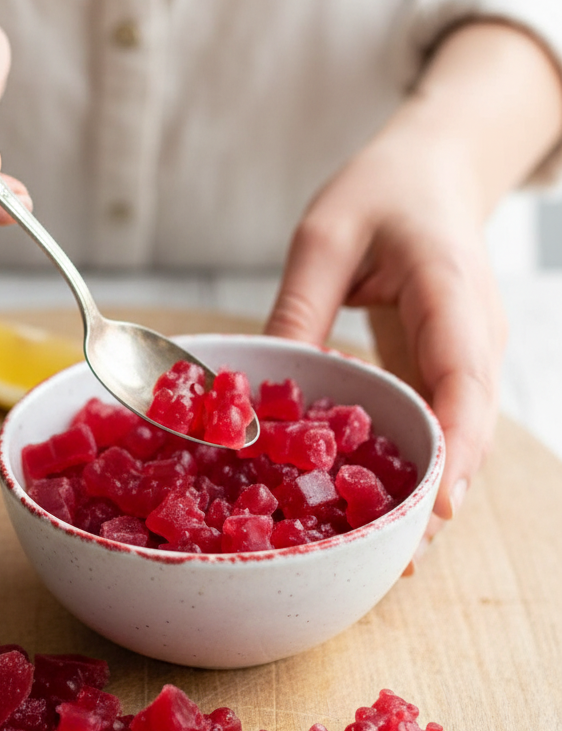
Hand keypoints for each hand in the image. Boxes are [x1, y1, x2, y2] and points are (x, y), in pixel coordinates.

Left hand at [266, 22, 561, 553]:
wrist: (434, 169)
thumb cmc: (385, 190)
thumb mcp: (325, 238)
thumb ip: (299, 311)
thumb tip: (256, 396)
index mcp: (451, 294)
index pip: (465, 381)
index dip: (455, 450)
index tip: (438, 509)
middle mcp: (475, 339)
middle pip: (471, 431)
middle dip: (437, 498)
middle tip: (393, 560)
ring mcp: (469, 359)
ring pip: (459, 440)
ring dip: (426, 495)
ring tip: (380, 553)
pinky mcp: (448, 372)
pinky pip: (438, 427)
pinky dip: (412, 467)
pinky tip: (372, 504)